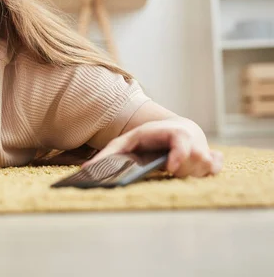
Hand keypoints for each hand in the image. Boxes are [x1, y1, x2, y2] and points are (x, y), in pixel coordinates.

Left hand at [84, 118, 223, 177]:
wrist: (176, 129)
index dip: (180, 154)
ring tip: (178, 167)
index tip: (172, 168)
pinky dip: (210, 169)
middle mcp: (191, 140)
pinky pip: (217, 168)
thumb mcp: (128, 141)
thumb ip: (109, 154)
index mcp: (171, 133)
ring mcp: (204, 149)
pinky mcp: (212, 159)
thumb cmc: (149, 138)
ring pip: (205, 168)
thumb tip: (86, 169)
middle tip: (169, 167)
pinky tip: (201, 166)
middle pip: (194, 162)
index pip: (182, 142)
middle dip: (180, 170)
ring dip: (191, 173)